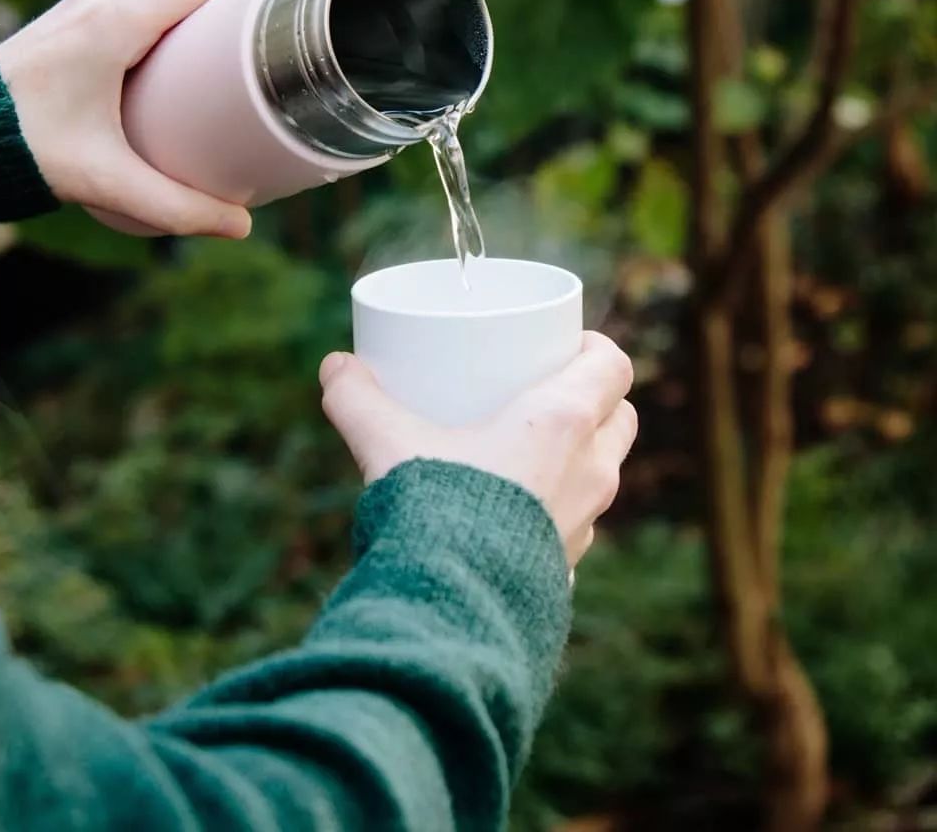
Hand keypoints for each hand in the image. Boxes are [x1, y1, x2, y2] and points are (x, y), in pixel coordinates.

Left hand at [0, 0, 282, 238]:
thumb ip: (176, 207)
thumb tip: (240, 227)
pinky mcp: (79, 20)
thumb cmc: (21, 147)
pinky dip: (183, 9)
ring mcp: (88, 5)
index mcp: (115, 20)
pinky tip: (199, 43)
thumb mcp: (106, 180)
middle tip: (290, 13)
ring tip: (256, 26)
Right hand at [319, 333, 636, 568]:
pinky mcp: (567, 567)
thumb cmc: (432, 513)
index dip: (596, 347)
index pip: (614, 367)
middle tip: (547, 390)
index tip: (566, 343)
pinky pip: (576, 524)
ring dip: (581, 454)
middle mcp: (590, 471)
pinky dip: (558, 508)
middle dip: (595, 399)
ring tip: (530, 448)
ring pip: (603, 472)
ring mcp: (585, 524)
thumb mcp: (387, 444)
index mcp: (563, 423)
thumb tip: (335, 367)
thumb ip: (357, 400)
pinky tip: (516, 512)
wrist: (449, 612)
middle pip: (620, 418)